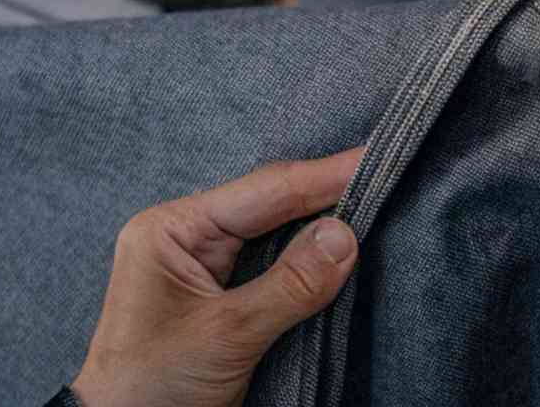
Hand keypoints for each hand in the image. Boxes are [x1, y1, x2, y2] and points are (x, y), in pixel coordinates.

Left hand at [70, 149, 363, 406]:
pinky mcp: (222, 301)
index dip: (325, 175)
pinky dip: (308, 262)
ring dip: (321, 228)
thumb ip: (290, 285)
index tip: (376, 156)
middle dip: (328, 194)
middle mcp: (186, 239)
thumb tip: (345, 235)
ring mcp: (204, 269)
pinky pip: (273, 267)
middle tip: (388, 176)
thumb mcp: (226, 335)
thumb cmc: (150, 388)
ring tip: (375, 204)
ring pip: (276, 235)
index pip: (265, 191)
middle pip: (272, 205)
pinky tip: (341, 251)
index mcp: (172, 229)